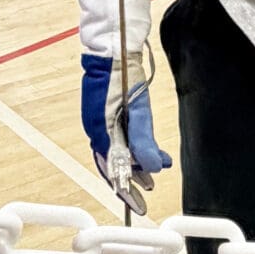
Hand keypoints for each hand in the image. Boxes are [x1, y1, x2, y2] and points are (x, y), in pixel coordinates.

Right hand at [81, 51, 172, 214]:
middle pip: (115, 164)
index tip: (140, 205)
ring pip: (119, 152)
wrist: (112, 49)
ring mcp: (101, 122)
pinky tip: (147, 149)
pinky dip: (133, 148)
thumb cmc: (123, 76)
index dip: (127, 190)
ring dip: (137, 163)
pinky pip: (119, 139)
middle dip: (133, 179)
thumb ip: (144, 141)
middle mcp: (98, 130)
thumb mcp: (139, 111)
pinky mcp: (107, 114)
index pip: (113, 171)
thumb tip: (153, 169)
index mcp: (101, 132)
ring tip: (156, 171)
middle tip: (149, 192)